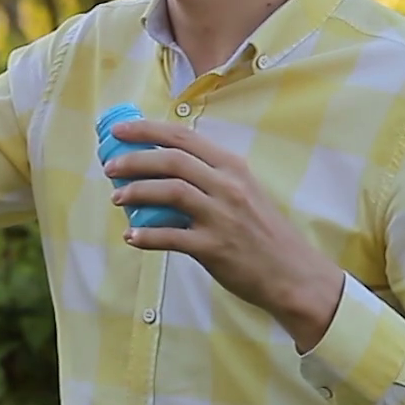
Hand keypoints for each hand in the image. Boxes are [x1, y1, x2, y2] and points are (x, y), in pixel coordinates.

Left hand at [102, 119, 347, 349]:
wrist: (294, 274)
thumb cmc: (263, 233)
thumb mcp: (244, 192)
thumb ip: (211, 177)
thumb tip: (163, 169)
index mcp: (233, 167)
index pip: (183, 137)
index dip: (147, 131)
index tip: (119, 130)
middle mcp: (228, 186)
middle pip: (171, 160)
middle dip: (134, 160)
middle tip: (110, 167)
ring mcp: (222, 217)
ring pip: (169, 191)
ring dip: (136, 192)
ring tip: (116, 198)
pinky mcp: (215, 248)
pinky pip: (171, 237)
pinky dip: (147, 235)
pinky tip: (131, 236)